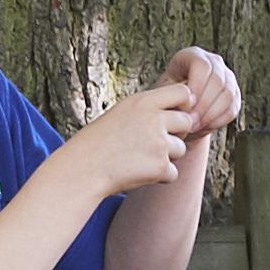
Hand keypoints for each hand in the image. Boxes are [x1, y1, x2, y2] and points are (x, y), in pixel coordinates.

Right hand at [67, 80, 198, 194]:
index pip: (183, 92)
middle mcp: (153, 119)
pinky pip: (173, 172)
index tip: (168, 116)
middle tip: (151, 143)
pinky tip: (138, 172)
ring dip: (166, 157)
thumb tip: (184, 108)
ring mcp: (159, 143)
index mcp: (143, 102)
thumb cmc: (99, 142)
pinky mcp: (160, 166)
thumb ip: (150, 109)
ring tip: (138, 158)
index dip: (181, 105)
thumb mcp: (121, 113)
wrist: (82, 169)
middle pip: (186, 122)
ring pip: (181, 149)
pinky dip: (159, 176)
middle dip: (175, 133)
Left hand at [162, 45, 242, 141]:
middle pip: (217, 80)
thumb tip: (190, 101)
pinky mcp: (234, 95)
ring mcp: (227, 78)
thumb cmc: (165, 97)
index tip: (186, 104)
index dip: (196, 86)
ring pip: (227, 95)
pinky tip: (203, 127)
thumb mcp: (162, 92)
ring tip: (193, 126)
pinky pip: (232, 109)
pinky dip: (217, 121)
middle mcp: (214, 62)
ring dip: (210, 114)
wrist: (176, 109)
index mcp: (193, 55)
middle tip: (189, 121)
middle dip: (203, 104)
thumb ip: (173, 93)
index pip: (202, 65)